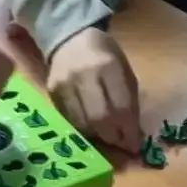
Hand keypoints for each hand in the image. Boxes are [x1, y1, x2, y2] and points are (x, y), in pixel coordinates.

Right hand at [47, 28, 141, 153]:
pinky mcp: (51, 92)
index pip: (121, 108)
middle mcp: (84, 75)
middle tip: (121, 143)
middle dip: (113, 137)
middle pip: (99, 119)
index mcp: (108, 67)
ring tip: (108, 134)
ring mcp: (64, 84)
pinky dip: (83, 128)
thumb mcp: (125, 72)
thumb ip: (130, 102)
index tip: (135, 145)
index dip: (129, 131)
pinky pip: (69, 119)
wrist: (71, 40)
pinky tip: (92, 126)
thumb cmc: (106, 57)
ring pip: (82, 123)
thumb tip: (135, 135)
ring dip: (98, 135)